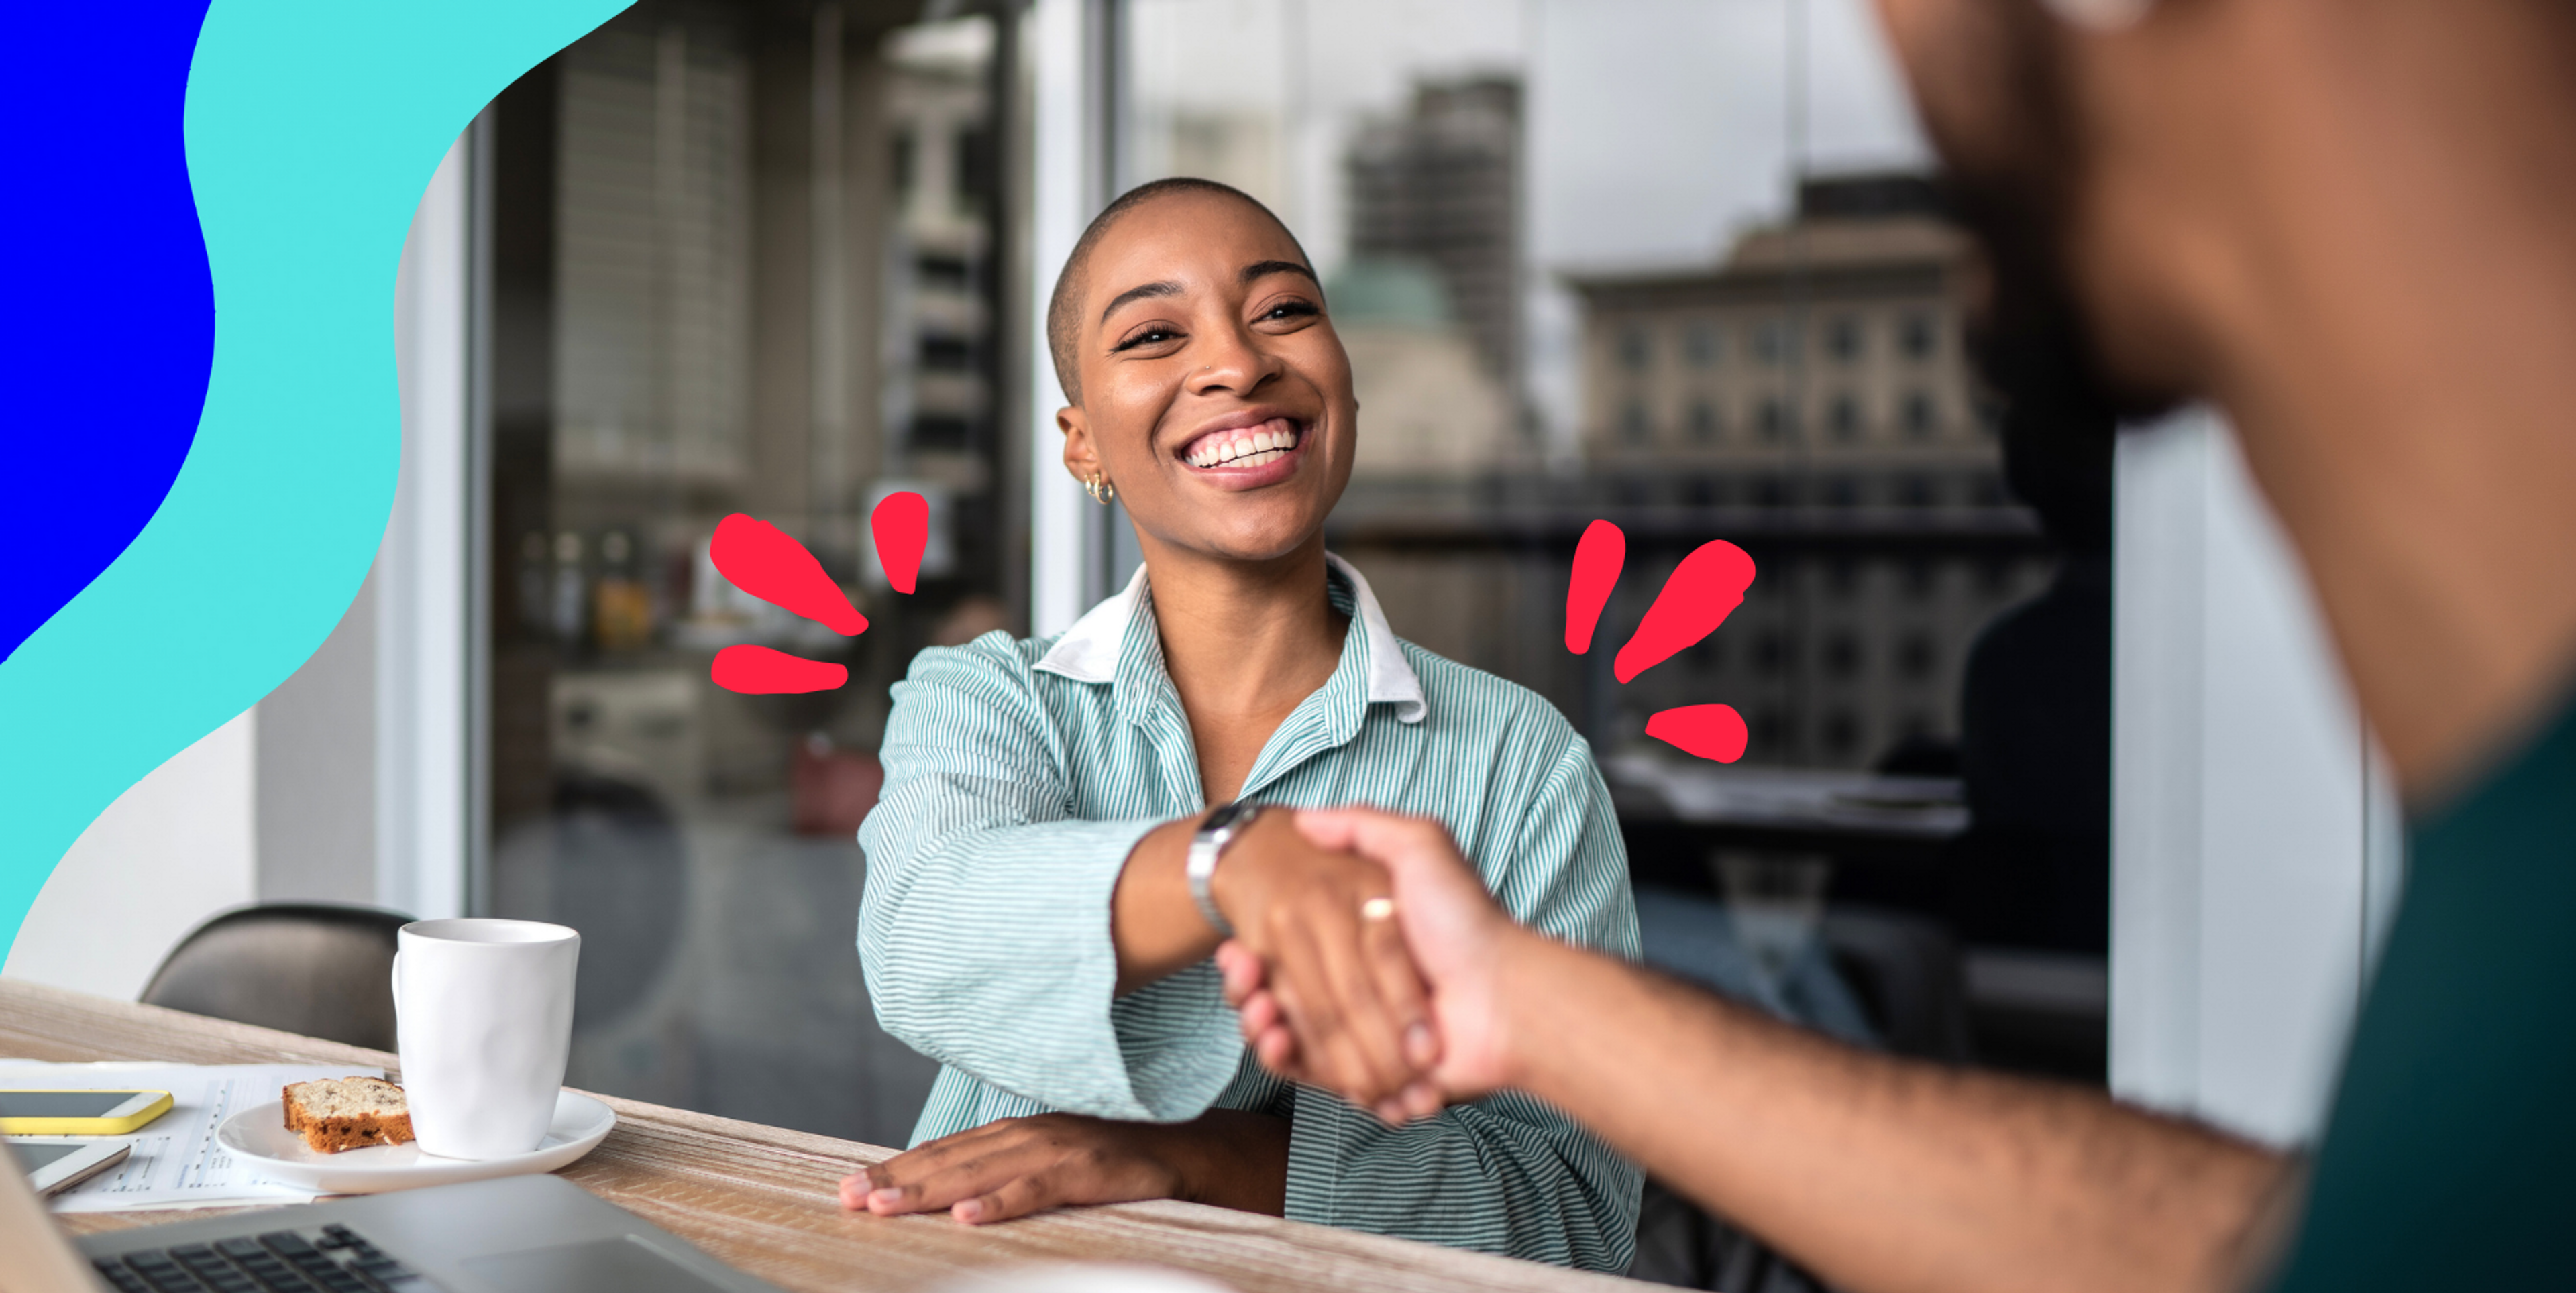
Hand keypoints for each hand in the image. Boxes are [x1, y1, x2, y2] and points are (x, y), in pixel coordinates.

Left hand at [837, 1110, 1287, 1222]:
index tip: (846, 1185)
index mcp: (1016, 1132)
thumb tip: (947, 1196)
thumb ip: (1004, 1171)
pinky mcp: (1092, 1169)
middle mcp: (1031, 1132)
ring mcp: (1061, 1147)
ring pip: (982, 1171)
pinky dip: (1001, 1200)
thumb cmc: (1115, 1166)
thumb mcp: (1051, 1163)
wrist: (1192, 1153)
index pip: (944, 1151)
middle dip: (895, 1179)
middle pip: (951, 1159)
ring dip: (929, 1190)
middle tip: (848, 1197)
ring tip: (884, 1206)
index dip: (895, 1168)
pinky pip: (1039, 1188)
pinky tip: (967, 1216)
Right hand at [1206, 809, 1437, 1116]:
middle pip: (1282, 999)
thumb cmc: (1465, 922)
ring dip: (1261, 1026)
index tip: (1237, 949)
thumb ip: (1365, 826)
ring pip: (1290, 1038)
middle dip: (1250, 991)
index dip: (1255, 957)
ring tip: (1256, 1010)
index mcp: (1361, 948)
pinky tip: (1275, 1039)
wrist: (1504, 997)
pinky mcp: (1372, 1078)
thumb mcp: (1420, 849)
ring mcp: (1365, 1038)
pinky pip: (1314, 1077)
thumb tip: (1305, 817)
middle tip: (1239, 977)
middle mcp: (1361, 994)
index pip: (1289, 956)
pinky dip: (1289, 1062)